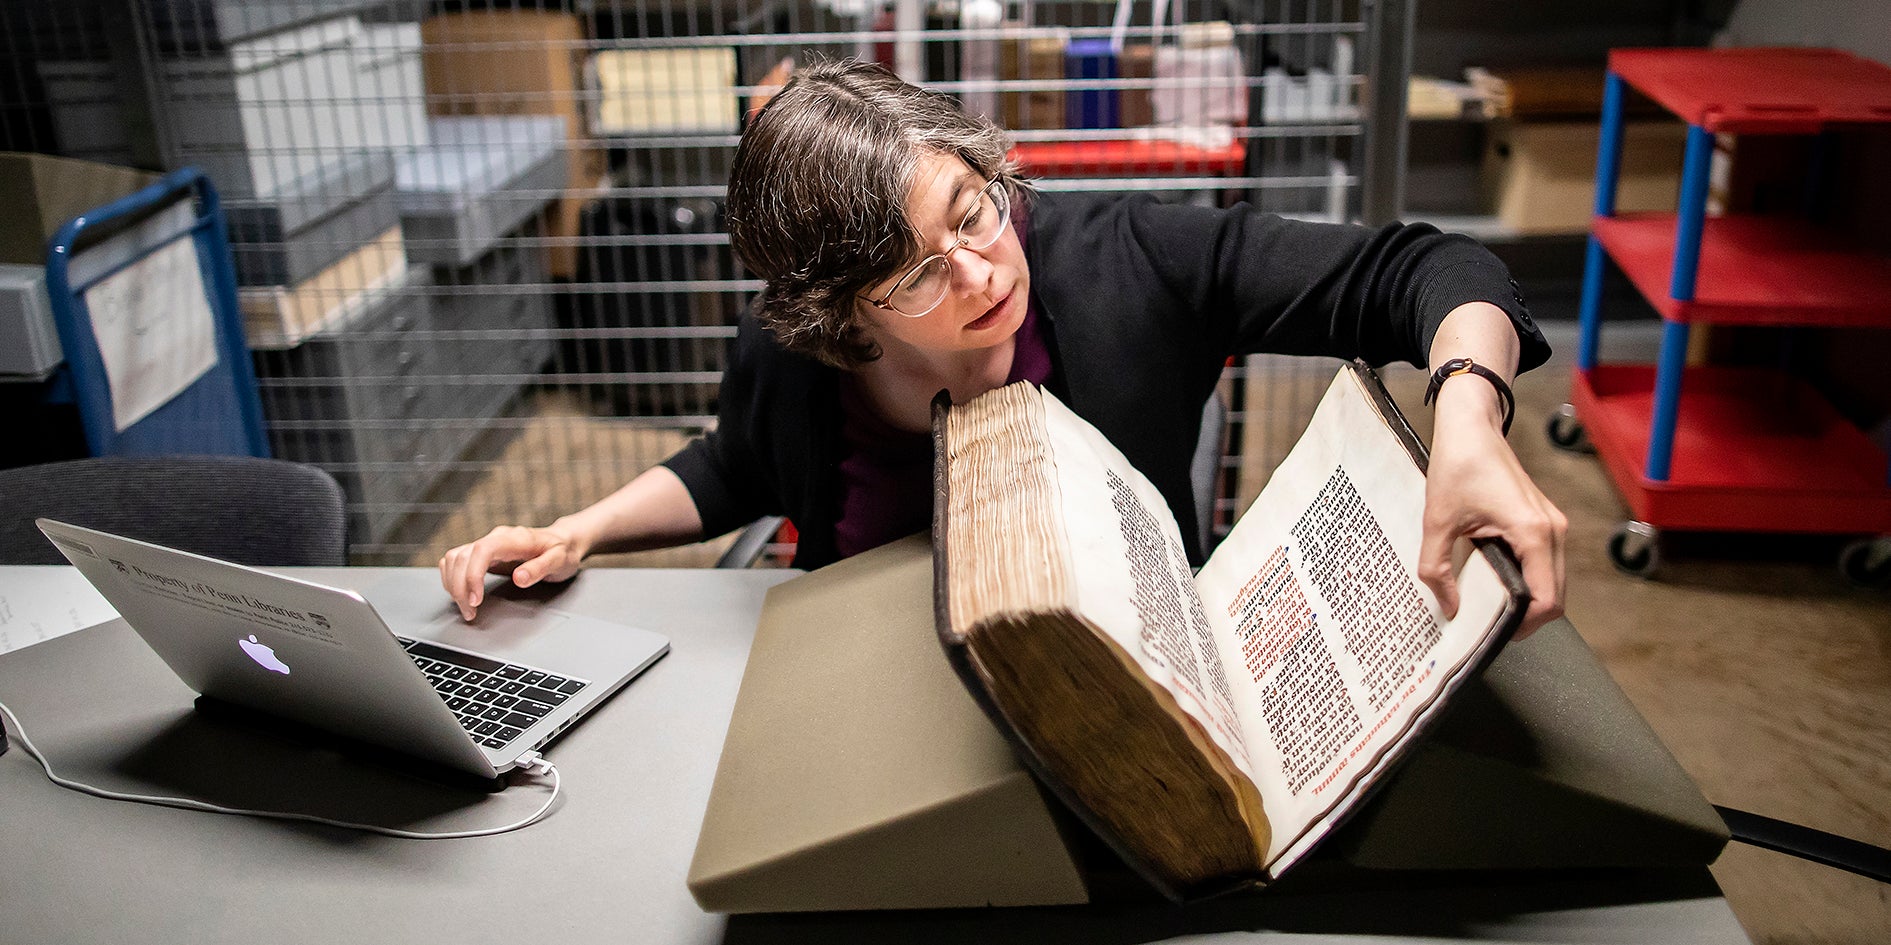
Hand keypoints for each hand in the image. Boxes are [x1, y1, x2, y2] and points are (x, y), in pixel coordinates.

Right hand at [438, 523, 590, 620]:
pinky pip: (456, 561)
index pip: (481, 550)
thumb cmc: (563, 551)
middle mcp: (495, 538)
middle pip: (462, 556)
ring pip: (454, 558)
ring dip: (453, 584)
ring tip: (466, 608)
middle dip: (460, 587)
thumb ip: (540, 568)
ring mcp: (487, 545)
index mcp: (513, 538)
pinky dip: (452, 578)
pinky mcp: (482, 554)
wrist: (564, 542)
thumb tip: (519, 578)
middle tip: (470, 612)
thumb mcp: (560, 560)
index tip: (476, 599)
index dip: (473, 575)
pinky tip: (461, 594)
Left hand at [1418, 394, 1566, 639]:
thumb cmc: (1458, 465)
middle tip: (1488, 627)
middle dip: (1526, 618)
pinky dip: (1528, 580)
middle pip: (1556, 596)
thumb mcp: (1437, 522)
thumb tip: (1449, 607)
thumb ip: (1438, 568)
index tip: (1494, 633)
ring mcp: (1553, 525)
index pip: (1547, 600)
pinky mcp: (1545, 521)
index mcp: (1533, 532)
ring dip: (1528, 599)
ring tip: (1490, 607)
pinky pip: (1545, 564)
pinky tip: (1496, 581)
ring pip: (1553, 581)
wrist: (1472, 426)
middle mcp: (1553, 530)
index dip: (1524, 625)